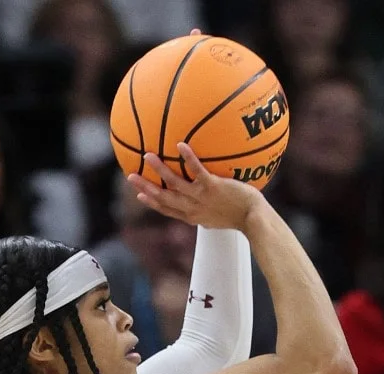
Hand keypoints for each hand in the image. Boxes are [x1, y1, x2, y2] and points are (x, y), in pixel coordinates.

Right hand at [127, 143, 266, 231]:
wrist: (253, 219)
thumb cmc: (240, 216)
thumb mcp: (220, 217)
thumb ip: (209, 209)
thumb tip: (207, 199)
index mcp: (192, 216)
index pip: (167, 210)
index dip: (152, 203)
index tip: (139, 196)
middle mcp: (193, 208)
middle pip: (163, 197)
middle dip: (145, 188)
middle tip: (130, 176)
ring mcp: (201, 197)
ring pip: (174, 184)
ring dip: (159, 170)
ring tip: (147, 156)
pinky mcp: (213, 187)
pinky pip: (197, 171)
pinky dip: (188, 159)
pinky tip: (180, 144)